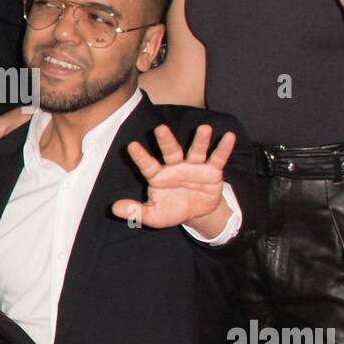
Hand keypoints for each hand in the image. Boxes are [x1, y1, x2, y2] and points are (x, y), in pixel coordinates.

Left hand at [112, 123, 235, 231]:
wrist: (196, 213)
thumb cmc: (171, 210)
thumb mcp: (153, 215)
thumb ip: (135, 211)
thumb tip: (114, 208)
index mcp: (158, 176)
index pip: (147, 165)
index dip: (140, 157)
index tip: (131, 145)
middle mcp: (175, 167)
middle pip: (170, 151)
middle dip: (166, 141)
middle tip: (160, 128)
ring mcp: (194, 166)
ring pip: (196, 151)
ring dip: (200, 140)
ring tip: (204, 128)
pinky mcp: (212, 171)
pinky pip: (218, 158)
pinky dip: (223, 148)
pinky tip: (228, 137)